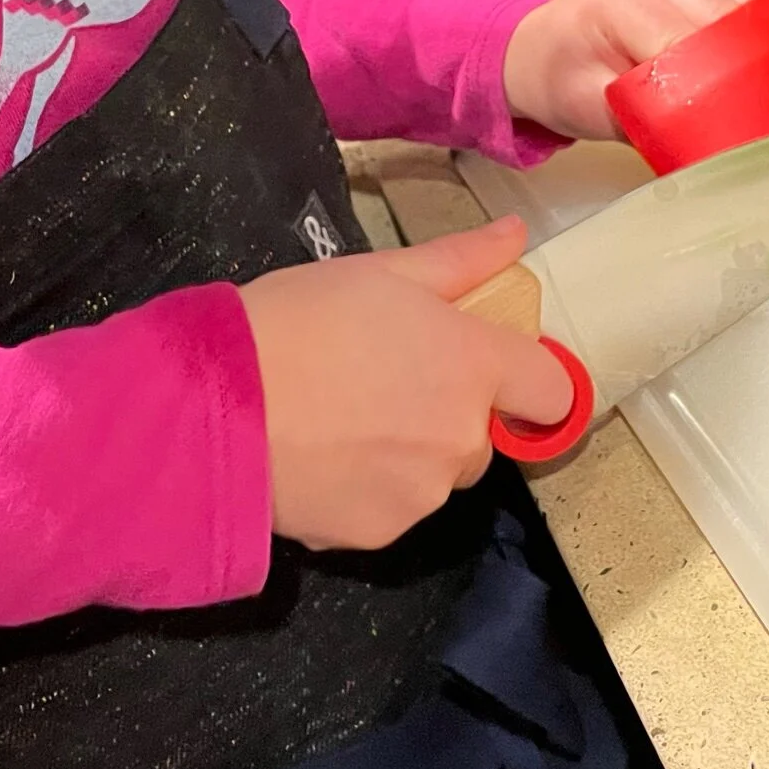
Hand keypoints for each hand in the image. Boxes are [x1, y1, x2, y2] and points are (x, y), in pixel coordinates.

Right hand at [237, 218, 570, 551]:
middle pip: (482, 434)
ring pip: (435, 474)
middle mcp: (463, 438)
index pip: (553, 390)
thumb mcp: (378, 273)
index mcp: (473, 365)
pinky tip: (319, 457)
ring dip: (407, 453)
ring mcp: (422, 493)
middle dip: (447, 413)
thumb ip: (459, 260)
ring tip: (338, 420)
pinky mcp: (379, 533)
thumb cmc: (296, 321)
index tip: (488, 371)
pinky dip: (365, 489)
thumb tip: (515, 235)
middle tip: (379, 383)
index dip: (527, 379)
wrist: (214, 407)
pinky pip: (390, 507)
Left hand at [502, 0, 745, 141]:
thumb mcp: (594, 111)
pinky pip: (734, 11)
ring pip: (740, 17)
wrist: (534, 51)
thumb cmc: (554, 77)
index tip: (734, 125)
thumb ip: (651, 120)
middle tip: (744, 121)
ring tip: (737, 100)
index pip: (693, 45)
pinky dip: (739, 45)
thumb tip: (708, 136)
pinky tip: (732, 73)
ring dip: (746, 59)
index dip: (718, 89)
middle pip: (726, 26)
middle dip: (740, 75)